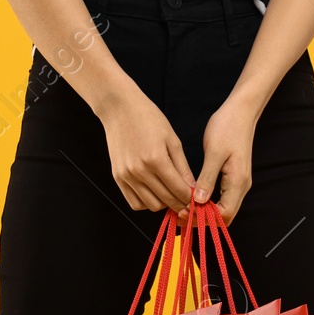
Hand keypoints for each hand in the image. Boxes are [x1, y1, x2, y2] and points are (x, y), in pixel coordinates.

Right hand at [96, 85, 193, 211]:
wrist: (119, 109)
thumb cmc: (148, 119)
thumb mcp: (172, 140)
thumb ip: (183, 167)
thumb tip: (193, 189)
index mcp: (156, 159)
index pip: (179, 190)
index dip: (190, 198)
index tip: (196, 198)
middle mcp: (140, 171)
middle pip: (166, 201)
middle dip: (180, 203)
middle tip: (186, 199)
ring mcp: (126, 176)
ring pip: (151, 206)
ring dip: (163, 204)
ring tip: (169, 194)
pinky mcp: (118, 177)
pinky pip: (134, 203)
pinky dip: (146, 203)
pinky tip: (154, 193)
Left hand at [192, 98, 258, 220]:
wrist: (242, 112)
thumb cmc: (228, 127)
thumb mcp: (214, 152)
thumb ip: (207, 179)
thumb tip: (198, 200)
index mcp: (238, 182)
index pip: (224, 214)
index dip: (205, 219)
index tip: (184, 213)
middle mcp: (241, 187)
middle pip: (225, 216)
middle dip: (203, 220)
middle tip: (180, 215)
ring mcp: (238, 183)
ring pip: (223, 209)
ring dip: (204, 213)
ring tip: (183, 209)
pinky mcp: (233, 178)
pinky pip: (221, 199)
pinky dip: (207, 203)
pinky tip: (192, 199)